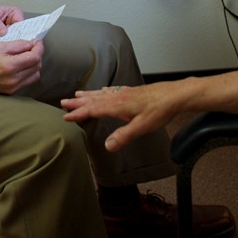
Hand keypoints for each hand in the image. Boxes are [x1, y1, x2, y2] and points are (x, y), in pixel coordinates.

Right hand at [0, 38, 42, 94]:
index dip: (39, 48)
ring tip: (26, 57)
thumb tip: (32, 44)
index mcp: (10, 66)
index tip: (37, 42)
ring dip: (34, 65)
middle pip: (37, 66)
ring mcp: (13, 87)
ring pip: (35, 75)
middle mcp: (14, 79)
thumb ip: (18, 45)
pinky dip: (28, 73)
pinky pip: (27, 81)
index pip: (35, 57)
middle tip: (31, 48)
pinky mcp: (11, 92)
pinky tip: (21, 66)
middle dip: (37, 55)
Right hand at [60, 81, 183, 152]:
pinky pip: (110, 90)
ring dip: (87, 95)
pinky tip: (102, 91)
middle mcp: (117, 97)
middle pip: (93, 100)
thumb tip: (107, 146)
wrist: (175, 95)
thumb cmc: (159, 110)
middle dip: (78, 102)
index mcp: (117, 106)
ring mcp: (124, 93)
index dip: (78, 114)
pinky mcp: (131, 91)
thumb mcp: (142, 127)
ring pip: (101, 94)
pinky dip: (101, 91)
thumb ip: (124, 136)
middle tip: (63, 102)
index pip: (93, 110)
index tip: (65, 117)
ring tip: (77, 95)